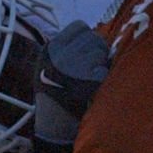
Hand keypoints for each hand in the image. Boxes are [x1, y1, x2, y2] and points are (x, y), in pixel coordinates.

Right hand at [34, 20, 110, 146]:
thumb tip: (92, 35)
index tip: (88, 50)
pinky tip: (95, 88)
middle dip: (98, 51)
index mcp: (51, 48)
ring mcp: (74, 68)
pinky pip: (105, 71)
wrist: (52, 125)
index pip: (80, 26)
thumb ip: (64, 48)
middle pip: (94, 39)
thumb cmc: (53, 93)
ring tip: (92, 78)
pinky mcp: (88, 82)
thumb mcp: (47, 65)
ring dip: (101, 65)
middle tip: (94, 66)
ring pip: (101, 53)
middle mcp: (60, 55)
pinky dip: (103, 80)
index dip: (88, 37)